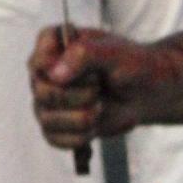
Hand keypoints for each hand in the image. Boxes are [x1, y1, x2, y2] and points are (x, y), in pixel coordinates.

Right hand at [28, 25, 182, 147]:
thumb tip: (55, 75)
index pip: (38, 58)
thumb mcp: (112, 52)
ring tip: (100, 107)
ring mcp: (46, 100)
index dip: (58, 71)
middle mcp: (44, 72)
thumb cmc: (128, 64)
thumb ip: (84, 54)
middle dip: (77, 96)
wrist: (144, 91)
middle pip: (42, 92)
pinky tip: (94, 125)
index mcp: (52, 44)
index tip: (88, 72)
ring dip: (81, 118)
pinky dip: (79, 136)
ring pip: (47, 119)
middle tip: (98, 88)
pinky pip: (54, 138)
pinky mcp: (54, 125)